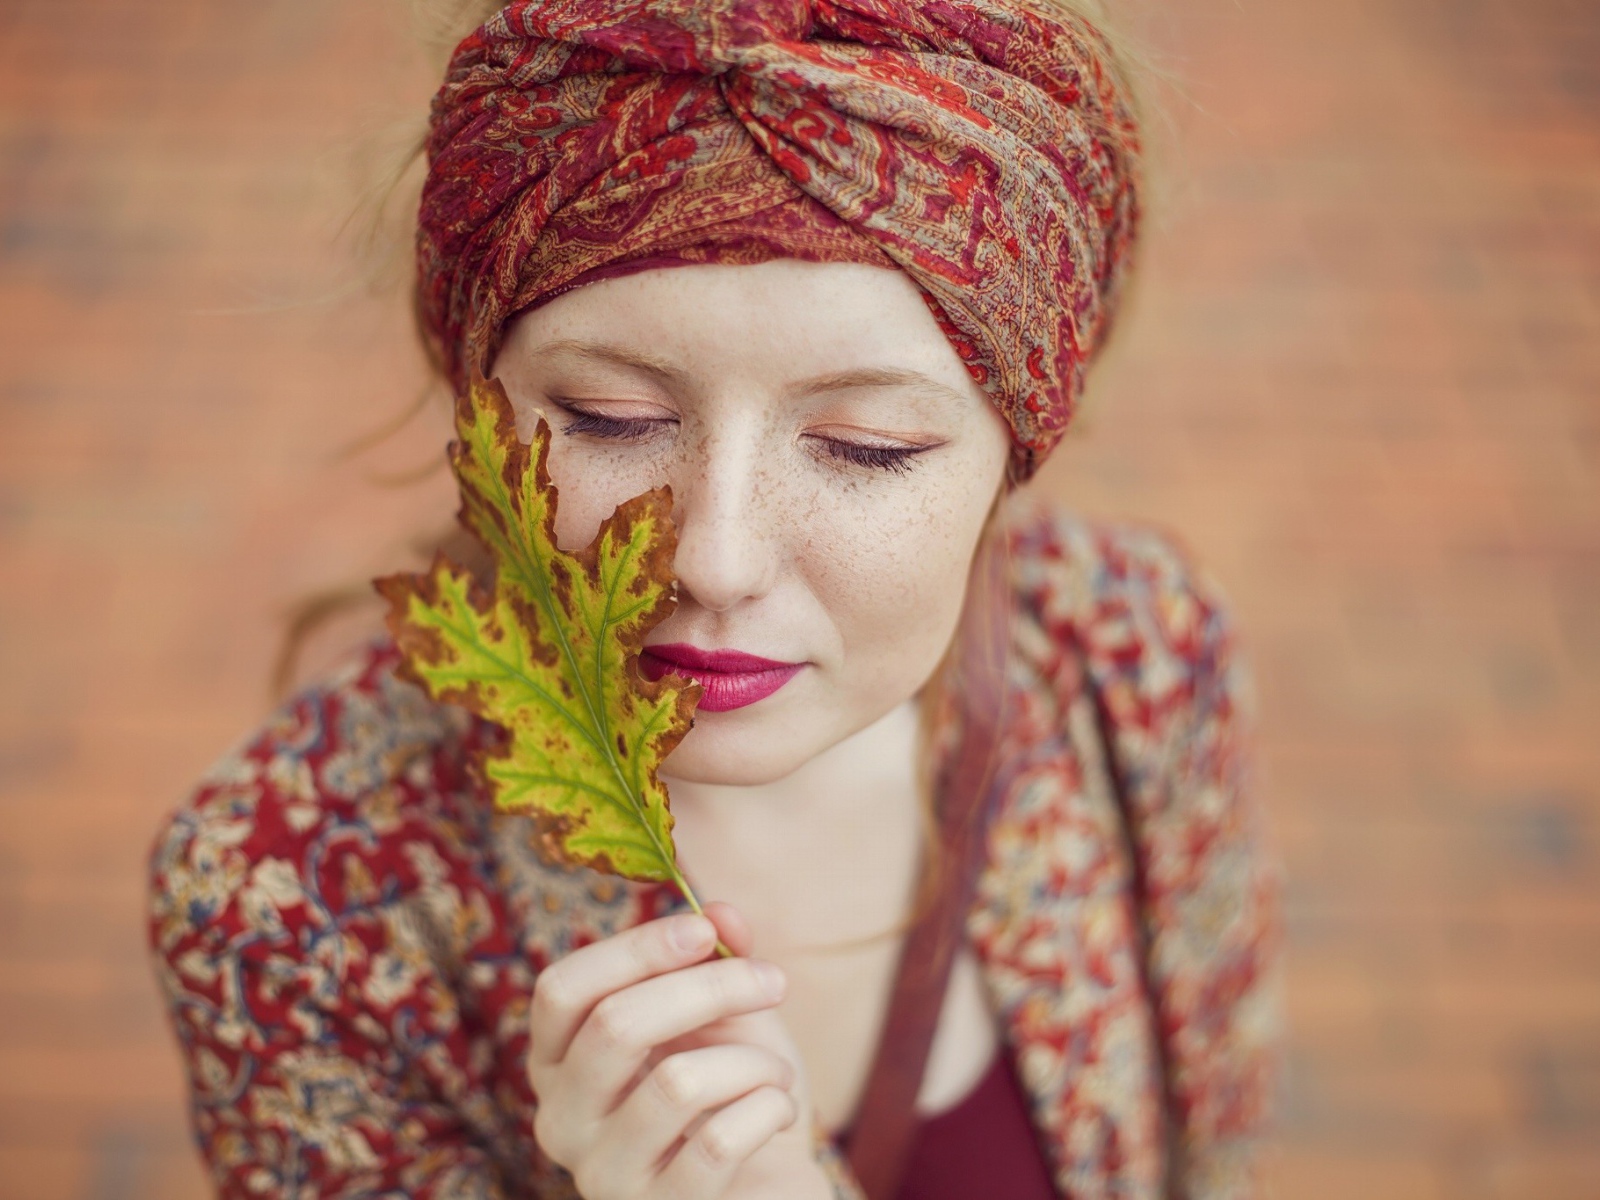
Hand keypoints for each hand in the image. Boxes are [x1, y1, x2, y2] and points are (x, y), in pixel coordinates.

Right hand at [527, 902, 831, 1199]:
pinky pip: (719, 1143)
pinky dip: (768, 1109)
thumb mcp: (725, 1013)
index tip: (704, 930)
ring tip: (775, 1073)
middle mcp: (561, 1120)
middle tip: (773, 982)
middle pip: (616, 1026)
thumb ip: (716, 958)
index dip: (634, 949)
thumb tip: (723, 915)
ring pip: (678, 1083)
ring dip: (754, 1062)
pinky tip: (778, 1112)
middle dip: (710, 988)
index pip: (562, 990)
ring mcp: (602, 1176)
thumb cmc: (733, 1092)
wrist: (767, 1186)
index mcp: (557, 1062)